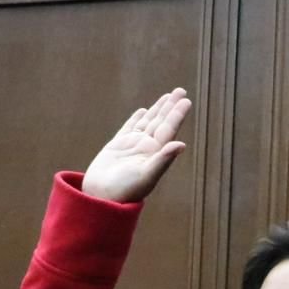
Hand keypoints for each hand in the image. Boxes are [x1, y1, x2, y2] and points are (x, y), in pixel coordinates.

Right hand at [81, 88, 191, 202]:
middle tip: (181, 91)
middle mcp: (146, 148)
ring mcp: (132, 146)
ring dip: (157, 109)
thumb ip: (163, 160)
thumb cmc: (126, 190)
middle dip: (170, 106)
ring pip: (147, 122)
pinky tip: (143, 111)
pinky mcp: (117, 146)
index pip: (169, 129)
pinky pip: (130, 128)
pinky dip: (136, 118)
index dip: (177, 114)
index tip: (186, 100)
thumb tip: (181, 145)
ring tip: (167, 96)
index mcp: (155, 153)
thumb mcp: (146, 176)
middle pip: (161, 122)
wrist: (102, 197)